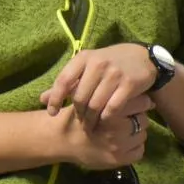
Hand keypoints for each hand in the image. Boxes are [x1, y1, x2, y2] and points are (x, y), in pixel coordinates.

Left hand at [40, 43, 155, 129]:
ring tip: (90, 125)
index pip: (63, 80)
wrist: (141, 57)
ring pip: (95, 104)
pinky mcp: (129, 84)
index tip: (52, 113)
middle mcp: (97, 64)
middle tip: (79, 122)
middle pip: (80, 97)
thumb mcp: (85, 68)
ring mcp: (114, 74)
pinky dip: (106, 118)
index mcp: (83, 58)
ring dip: (91, 118)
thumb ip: (66, 84)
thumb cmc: (107, 64)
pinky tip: (105, 121)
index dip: (55, 98)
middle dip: (77, 113)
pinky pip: (113, 108)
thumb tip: (42, 100)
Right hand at [57, 94, 153, 170]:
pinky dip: (133, 146)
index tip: (135, 103)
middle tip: (125, 119)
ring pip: (142, 135)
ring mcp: (118, 145)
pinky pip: (139, 151)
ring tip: (122, 131)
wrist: (61, 139)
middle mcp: (116, 128)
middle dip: (136, 118)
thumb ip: (113, 94)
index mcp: (110, 109)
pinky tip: (122, 143)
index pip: (141, 102)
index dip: (140, 102)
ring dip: (135, 132)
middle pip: (143, 119)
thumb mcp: (91, 98)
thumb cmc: (76, 115)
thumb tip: (146, 96)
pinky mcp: (119, 159)